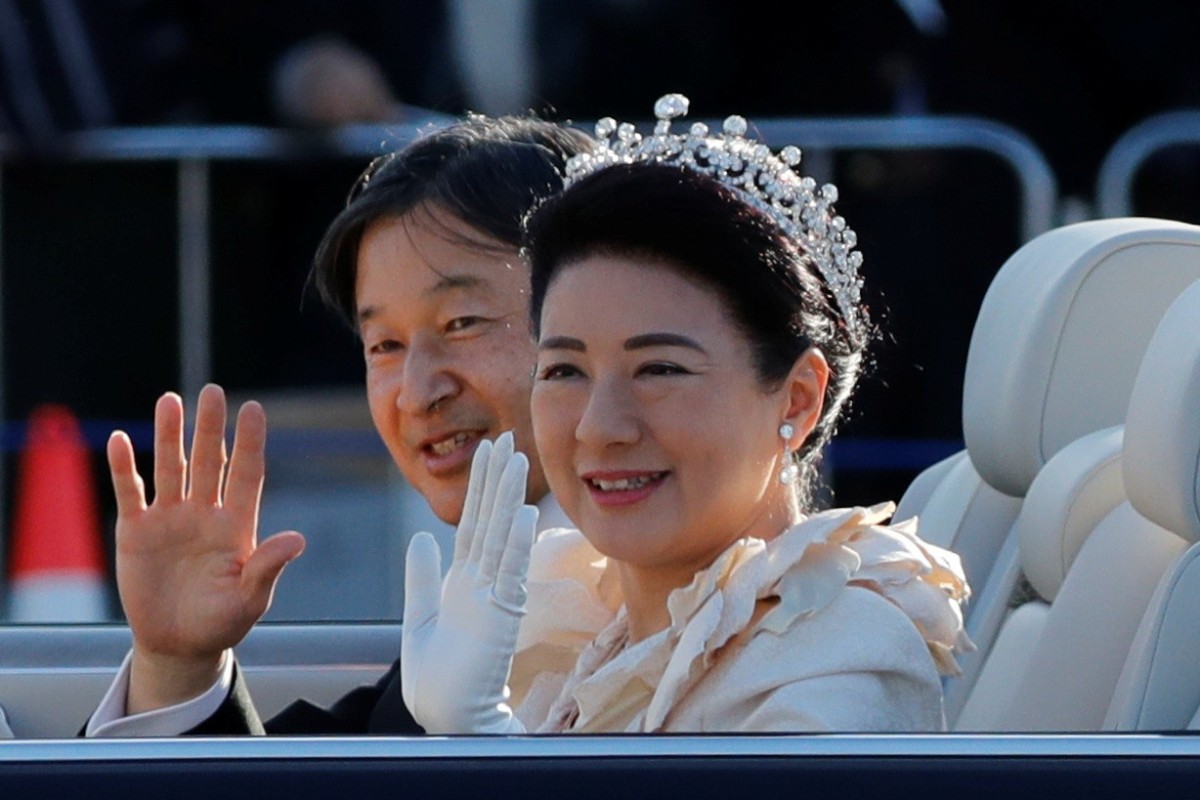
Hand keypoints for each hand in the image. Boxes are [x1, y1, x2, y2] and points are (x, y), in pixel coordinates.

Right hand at [108, 384, 305, 712]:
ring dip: (169, 435)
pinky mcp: (137, 532)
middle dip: (209, 427)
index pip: (246, 474)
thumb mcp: (251, 598)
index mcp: (237, 525)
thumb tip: (297, 540)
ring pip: (170, 468)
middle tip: (212, 391)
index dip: (249, 442)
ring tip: (169, 400)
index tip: (254, 409)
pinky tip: (121, 440)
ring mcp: (170, 519)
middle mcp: (205, 513)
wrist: (179, 644)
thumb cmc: (222, 622)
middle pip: (208, 461)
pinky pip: (131, 493)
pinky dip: (124, 468)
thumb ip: (268, 567)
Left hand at [402, 431, 536, 733]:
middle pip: (490, 520)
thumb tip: (421, 537)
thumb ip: (423, 577)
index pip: (473, 523)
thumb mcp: (420, 616)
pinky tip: (521, 514)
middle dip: (497, 479)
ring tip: (516, 461)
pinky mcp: (501, 616)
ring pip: (502, 537)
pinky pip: (508, 572)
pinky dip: (514, 544)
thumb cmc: (437, 677)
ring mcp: (495, 596)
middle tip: (507, 438)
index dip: (480, 487)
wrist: (447, 715)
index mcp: (464, 580)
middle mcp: (483, 581)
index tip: (489, 451)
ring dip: (509, 499)